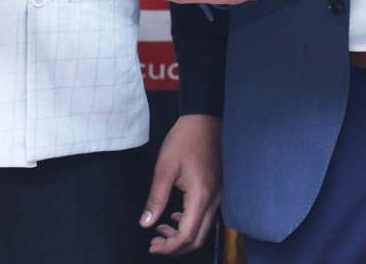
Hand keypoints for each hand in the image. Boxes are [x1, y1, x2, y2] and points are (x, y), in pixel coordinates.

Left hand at [141, 115, 220, 255]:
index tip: (152, 245)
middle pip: (198, 239)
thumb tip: (145, 224)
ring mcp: (220, 195)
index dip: (169, 247)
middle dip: (175, 247)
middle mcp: (215, 199)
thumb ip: (156, 198)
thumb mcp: (164, 167)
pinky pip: (206, 217)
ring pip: (203, 230)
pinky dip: (190, 224)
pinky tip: (175, 215)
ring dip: (182, 236)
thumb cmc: (184, 139)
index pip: (187, 235)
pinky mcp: (219, 190)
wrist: (205, 119)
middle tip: (155, 242)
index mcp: (201, 195)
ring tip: (160, 229)